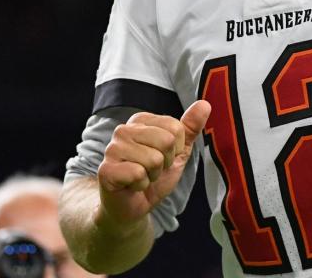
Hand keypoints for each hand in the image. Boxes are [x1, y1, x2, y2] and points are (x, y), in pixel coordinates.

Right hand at [96, 100, 210, 231]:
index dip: (176, 149)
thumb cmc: (154, 176)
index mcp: (141, 121)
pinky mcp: (106, 169)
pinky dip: (141, 185)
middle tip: (152, 170)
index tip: (163, 158)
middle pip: (166, 141)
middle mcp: (124, 130)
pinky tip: (132, 186)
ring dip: (153, 175)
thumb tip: (204, 104)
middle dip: (165, 163)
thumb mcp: (178, 152)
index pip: (176, 128)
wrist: (133, 207)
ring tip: (142, 177)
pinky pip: (138, 174)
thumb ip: (190, 128)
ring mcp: (112, 148)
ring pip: (154, 159)